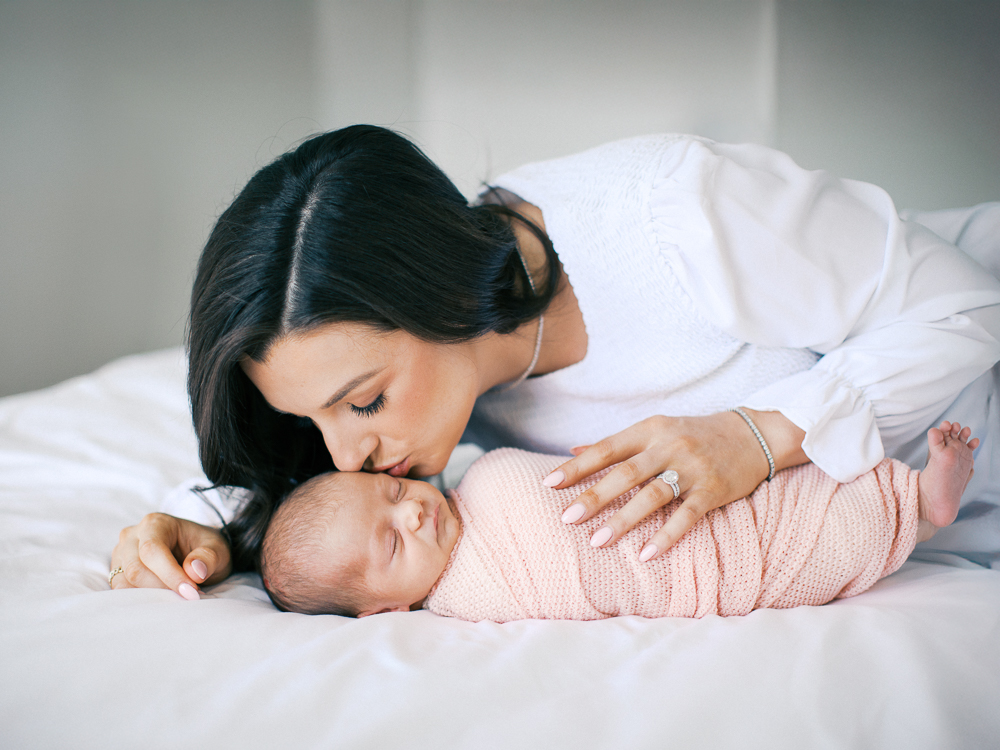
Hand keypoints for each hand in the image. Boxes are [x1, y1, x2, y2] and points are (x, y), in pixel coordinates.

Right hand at [110, 513, 231, 599]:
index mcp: (156, 523)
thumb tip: (194, 571)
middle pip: (135, 569)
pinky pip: (121, 591)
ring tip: (177, 597)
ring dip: (151, 596)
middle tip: (188, 596)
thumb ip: (209, 557)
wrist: (197, 552)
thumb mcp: (218, 548)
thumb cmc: (206, 548)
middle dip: (162, 588)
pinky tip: (162, 601)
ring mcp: (121, 554)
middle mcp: (132, 536)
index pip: (152, 550)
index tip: (191, 592)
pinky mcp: (118, 572)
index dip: (170, 574)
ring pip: (124, 582)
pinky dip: (141, 600)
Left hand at [545, 411, 806, 560]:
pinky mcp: (714, 490)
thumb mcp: (656, 430)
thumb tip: (573, 450)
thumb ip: (617, 444)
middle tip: (566, 518)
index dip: (577, 466)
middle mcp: (669, 446)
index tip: (548, 483)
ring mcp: (692, 468)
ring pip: (652, 495)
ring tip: (598, 542)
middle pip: (625, 473)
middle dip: (594, 496)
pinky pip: (687, 515)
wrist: (754, 434)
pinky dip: (666, 536)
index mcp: (650, 430)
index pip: (606, 448)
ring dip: (624, 520)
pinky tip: (646, 554)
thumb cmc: (696, 434)